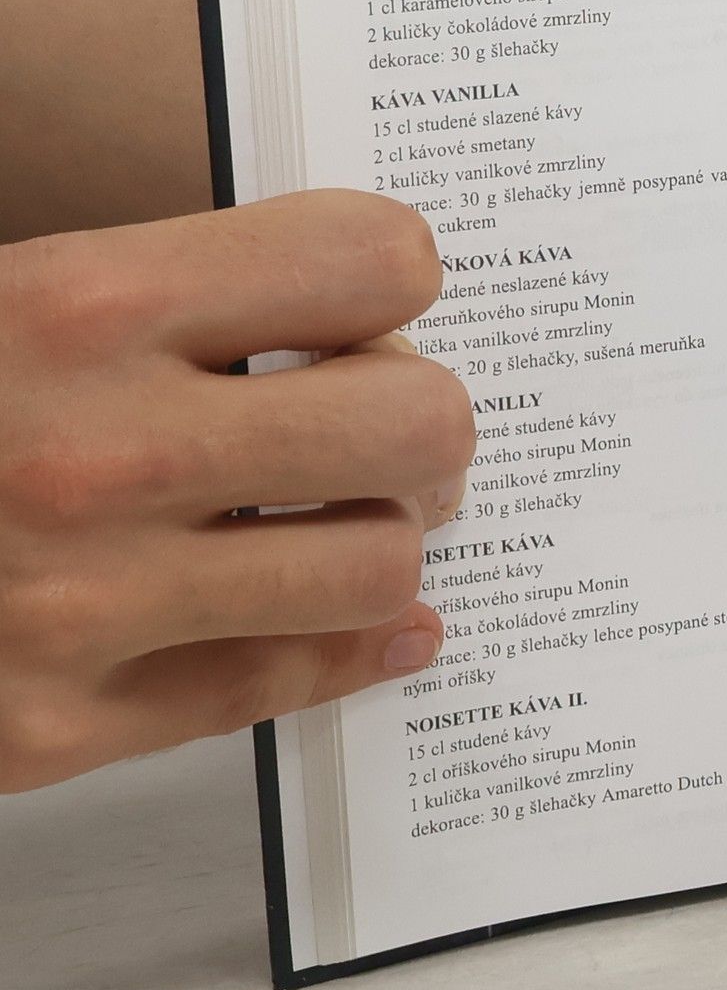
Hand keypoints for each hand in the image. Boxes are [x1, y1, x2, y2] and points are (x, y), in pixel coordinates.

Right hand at [0, 191, 474, 790]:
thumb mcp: (4, 296)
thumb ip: (155, 290)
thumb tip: (344, 297)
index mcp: (69, 303)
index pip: (368, 260)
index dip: (391, 277)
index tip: (370, 302)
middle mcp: (92, 451)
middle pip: (418, 420)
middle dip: (423, 423)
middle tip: (393, 430)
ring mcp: (78, 604)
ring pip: (377, 567)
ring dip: (387, 539)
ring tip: (359, 521)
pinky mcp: (50, 729)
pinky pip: (282, 685)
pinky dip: (358, 651)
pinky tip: (380, 626)